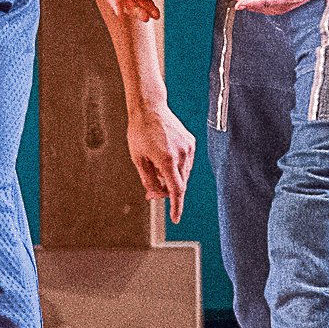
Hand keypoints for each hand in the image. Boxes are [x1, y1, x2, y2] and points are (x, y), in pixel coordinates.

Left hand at [127, 103, 195, 221]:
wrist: (149, 108)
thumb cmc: (139, 132)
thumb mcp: (138, 159)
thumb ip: (148, 180)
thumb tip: (156, 196)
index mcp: (167, 160)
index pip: (176, 191)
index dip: (176, 207)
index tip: (175, 219)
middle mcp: (181, 155)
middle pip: (179, 184)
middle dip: (167, 190)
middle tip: (152, 192)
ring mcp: (188, 148)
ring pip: (183, 174)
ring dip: (171, 178)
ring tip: (154, 168)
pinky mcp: (190, 143)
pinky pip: (185, 163)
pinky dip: (176, 167)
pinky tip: (163, 157)